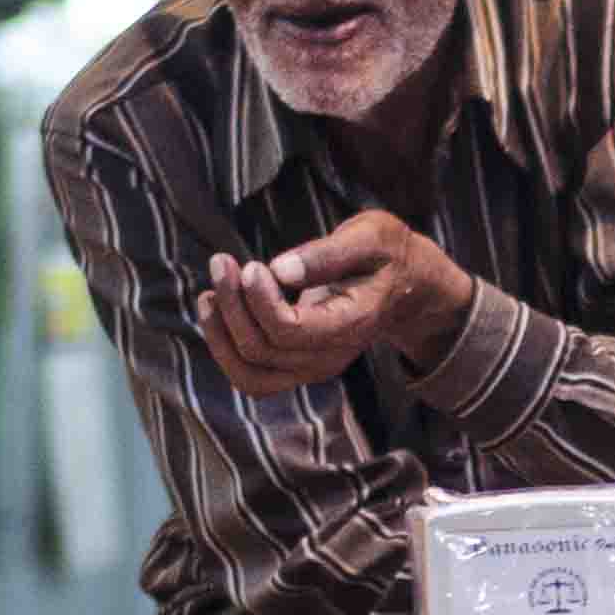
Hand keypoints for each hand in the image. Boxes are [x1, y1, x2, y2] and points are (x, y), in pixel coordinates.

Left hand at [194, 210, 474, 395]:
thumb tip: (280, 269)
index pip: (289, 330)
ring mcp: (313, 368)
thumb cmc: (387, 253)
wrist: (406, 285)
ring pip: (250, 372)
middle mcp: (332, 357)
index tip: (249, 265)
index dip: (259, 300)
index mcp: (352, 324)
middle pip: (263, 349)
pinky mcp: (297, 366)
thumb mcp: (370, 237)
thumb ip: (328, 254)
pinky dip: (225, 350)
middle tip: (221, 262)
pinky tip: (217, 313)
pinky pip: (250, 377)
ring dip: (220, 335)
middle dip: (233, 305)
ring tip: (209, 293)